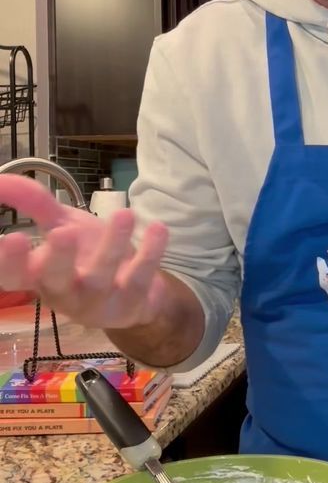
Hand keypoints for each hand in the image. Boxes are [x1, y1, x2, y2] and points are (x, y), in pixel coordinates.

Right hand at [0, 175, 168, 329]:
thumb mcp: (61, 225)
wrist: (136, 291)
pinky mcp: (131, 304)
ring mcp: (98, 303)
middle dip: (58, 258)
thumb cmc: (86, 256)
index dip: (8, 261)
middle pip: (55, 281)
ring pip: (101, 277)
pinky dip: (150, 254)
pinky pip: (140, 279)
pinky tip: (157, 229)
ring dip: (112, 245)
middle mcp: (64, 294)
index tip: (10, 238)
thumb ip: (33, 203)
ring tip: (124, 214)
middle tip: (62, 232)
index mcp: (39, 276)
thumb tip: (1, 178)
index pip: (14, 275)